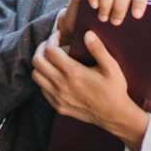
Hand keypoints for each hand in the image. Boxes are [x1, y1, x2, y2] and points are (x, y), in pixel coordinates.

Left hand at [31, 30, 149, 150]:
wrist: (114, 116)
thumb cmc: (114, 90)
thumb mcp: (111, 67)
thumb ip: (98, 49)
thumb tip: (87, 33)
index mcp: (73, 73)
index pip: (50, 50)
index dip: (52, 39)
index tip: (59, 36)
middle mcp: (62, 85)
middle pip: (37, 61)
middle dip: (41, 48)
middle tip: (51, 44)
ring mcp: (58, 97)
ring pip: (36, 76)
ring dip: (40, 64)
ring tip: (51, 58)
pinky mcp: (58, 106)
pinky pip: (42, 89)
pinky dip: (44, 78)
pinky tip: (55, 74)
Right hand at [55, 0, 147, 46]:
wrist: (82, 34)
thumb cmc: (106, 39)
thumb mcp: (120, 39)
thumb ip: (130, 35)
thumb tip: (142, 40)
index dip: (139, 0)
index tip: (137, 16)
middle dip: (120, 6)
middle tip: (116, 23)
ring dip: (106, 3)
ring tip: (103, 19)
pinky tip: (93, 6)